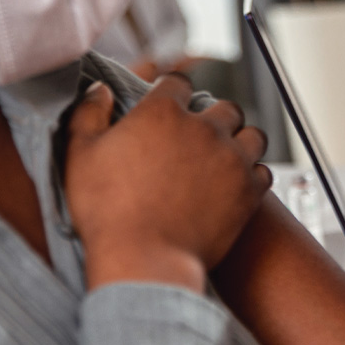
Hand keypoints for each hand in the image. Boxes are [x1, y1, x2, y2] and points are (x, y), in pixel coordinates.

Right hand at [64, 75, 271, 289]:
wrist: (144, 261)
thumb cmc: (107, 212)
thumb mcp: (80, 155)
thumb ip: (89, 114)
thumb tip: (101, 90)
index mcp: (163, 112)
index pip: (178, 83)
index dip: (172, 93)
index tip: (169, 106)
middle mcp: (204, 128)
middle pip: (224, 107)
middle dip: (214, 118)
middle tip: (199, 138)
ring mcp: (232, 158)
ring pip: (252, 135)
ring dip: (241, 142)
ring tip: (225, 158)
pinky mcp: (249, 190)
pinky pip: (264, 171)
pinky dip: (253, 176)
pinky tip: (236, 185)